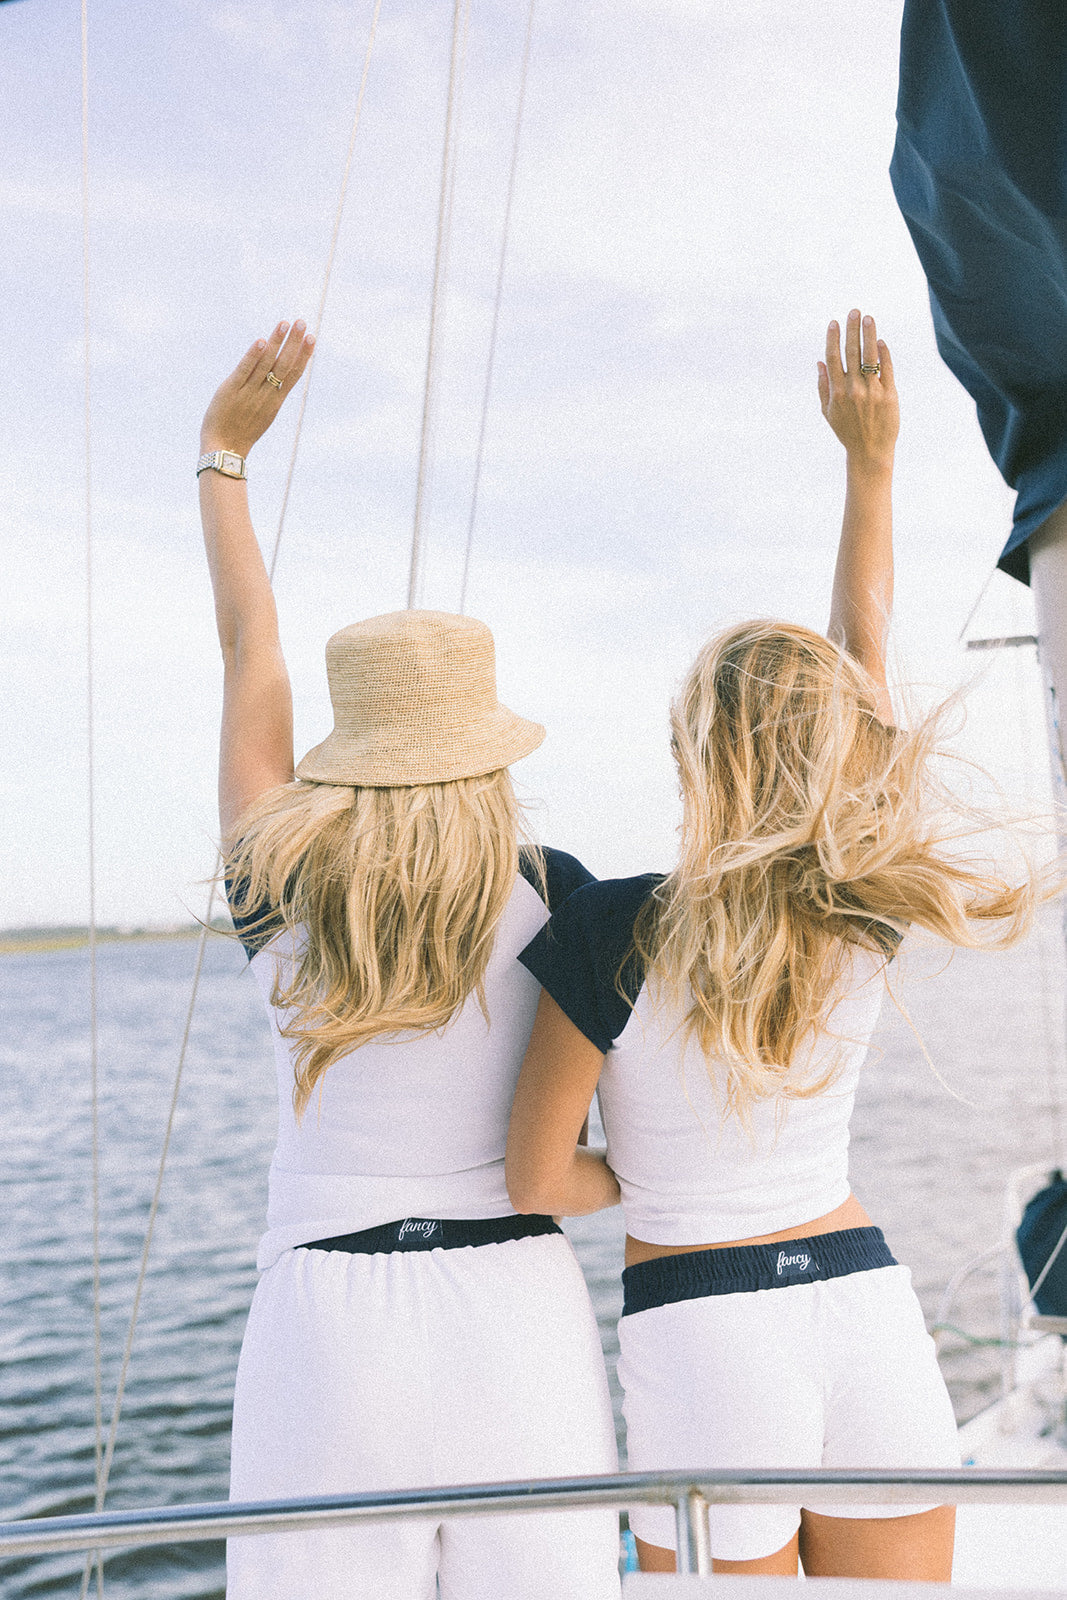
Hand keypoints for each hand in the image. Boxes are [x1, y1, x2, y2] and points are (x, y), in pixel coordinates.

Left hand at [200, 320, 314, 455]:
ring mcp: (249, 392)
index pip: (293, 374)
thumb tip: (274, 376)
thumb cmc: (242, 432)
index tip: (312, 338)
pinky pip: (244, 370)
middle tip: (302, 323)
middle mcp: (266, 395)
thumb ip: (269, 394)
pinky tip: (261, 341)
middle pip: (284, 365)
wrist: (224, 449)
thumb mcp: (262, 415)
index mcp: (275, 402)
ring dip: (276, 342)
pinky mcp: (231, 390)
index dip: (304, 355)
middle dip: (294, 343)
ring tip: (285, 323)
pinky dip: (253, 356)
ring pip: (267, 364)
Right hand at [817, 309, 897, 471]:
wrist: (870, 452)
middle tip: (854, 311)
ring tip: (869, 318)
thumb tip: (819, 363)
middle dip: (852, 330)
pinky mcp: (889, 395)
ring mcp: (872, 391)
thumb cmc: (847, 432)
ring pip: (870, 356)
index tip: (834, 323)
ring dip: (869, 335)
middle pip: (851, 353)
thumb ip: (823, 387)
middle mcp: (853, 390)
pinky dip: (883, 353)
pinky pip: (886, 368)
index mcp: (837, 393)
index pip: (833, 359)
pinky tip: (881, 341)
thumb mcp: (829, 412)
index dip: (833, 339)